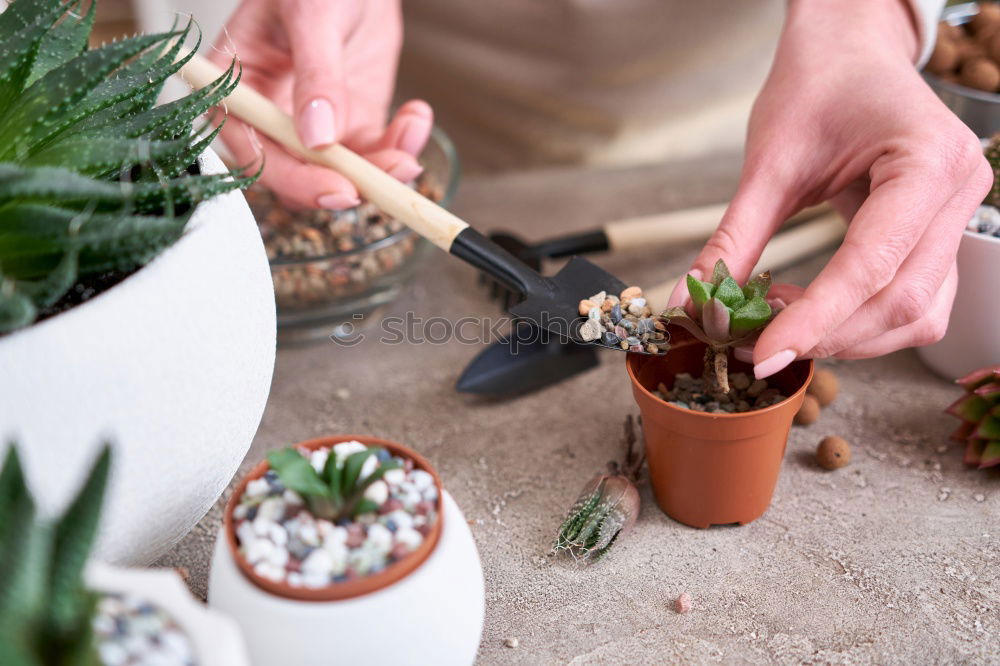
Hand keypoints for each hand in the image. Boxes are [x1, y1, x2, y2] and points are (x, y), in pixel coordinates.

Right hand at [208, 0, 431, 209]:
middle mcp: (272, 116)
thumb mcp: (313, 15)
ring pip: (343, 174)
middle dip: (348, 183)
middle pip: (299, 175)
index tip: (339, 188)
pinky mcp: (354, 122)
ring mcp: (315, 124)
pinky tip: (415, 114)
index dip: (294, 180)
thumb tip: (317, 139)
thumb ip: (316, 76)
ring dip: (382, 170)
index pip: (255, 151)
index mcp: (239, 88)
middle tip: (390, 177)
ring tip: (411, 145)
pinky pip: (376, 153)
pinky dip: (401, 145)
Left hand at [669, 0, 990, 378]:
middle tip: (759, 343)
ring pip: (918, 314)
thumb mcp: (768, 163)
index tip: (764, 354)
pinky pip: (915, 302)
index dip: (816, 319)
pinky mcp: (943, 236)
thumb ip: (734, 239)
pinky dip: (860, 321)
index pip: (872, 264)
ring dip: (847, 337)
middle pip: (905, 302)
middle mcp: (960, 192)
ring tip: (778, 322)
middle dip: (829, 335)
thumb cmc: (814, 89)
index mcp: (927, 161)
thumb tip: (690, 305)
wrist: (847, 54)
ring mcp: (961, 217)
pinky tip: (809, 310)